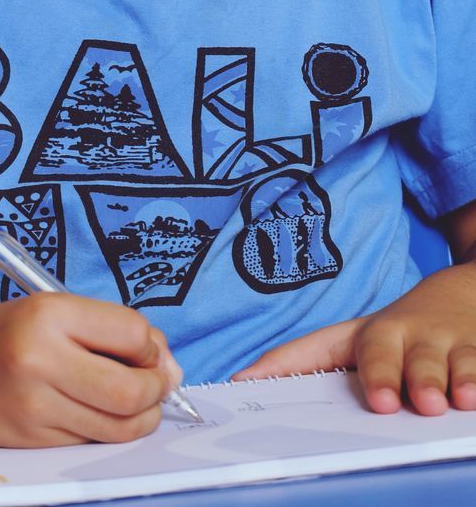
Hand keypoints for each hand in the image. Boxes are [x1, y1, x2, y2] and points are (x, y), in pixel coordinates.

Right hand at [0, 292, 182, 445]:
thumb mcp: (48, 311)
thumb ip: (106, 330)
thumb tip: (167, 363)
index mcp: (50, 313)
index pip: (133, 333)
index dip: (153, 346)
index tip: (151, 350)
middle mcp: (42, 358)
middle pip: (133, 390)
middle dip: (158, 390)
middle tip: (159, 384)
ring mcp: (35, 405)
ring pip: (118, 426)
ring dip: (142, 418)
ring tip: (137, 402)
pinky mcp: (29, 441)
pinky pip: (89, 442)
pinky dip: (107, 431)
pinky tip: (99, 414)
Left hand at [230, 264, 475, 415]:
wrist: (463, 294)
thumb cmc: (401, 331)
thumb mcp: (357, 340)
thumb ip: (308, 361)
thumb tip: (243, 378)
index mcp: (365, 335)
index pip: (319, 348)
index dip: (288, 364)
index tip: (264, 382)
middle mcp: (401, 334)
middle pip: (385, 352)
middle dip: (383, 375)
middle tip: (382, 402)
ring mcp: (440, 341)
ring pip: (437, 360)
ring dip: (436, 379)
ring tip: (436, 399)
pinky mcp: (474, 350)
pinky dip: (473, 379)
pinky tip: (469, 396)